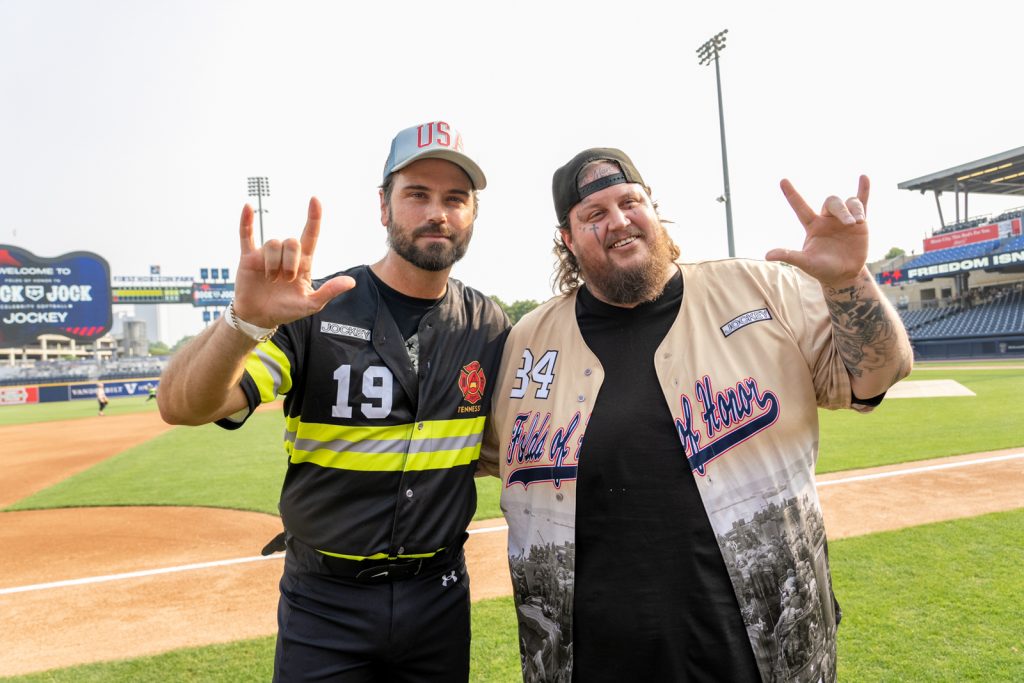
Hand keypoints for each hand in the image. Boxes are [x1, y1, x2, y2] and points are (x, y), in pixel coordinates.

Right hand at [233, 197, 354, 327]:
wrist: (259, 317)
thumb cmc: (286, 310)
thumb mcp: (311, 304)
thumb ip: (329, 291)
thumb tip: (351, 282)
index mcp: (303, 263)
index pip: (311, 235)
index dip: (314, 218)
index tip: (315, 200)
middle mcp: (286, 255)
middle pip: (291, 241)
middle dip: (290, 261)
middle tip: (286, 279)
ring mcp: (267, 254)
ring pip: (272, 243)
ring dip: (272, 264)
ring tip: (271, 280)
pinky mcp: (249, 258)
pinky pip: (246, 235)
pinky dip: (246, 221)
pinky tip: (248, 207)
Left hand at [766, 175, 869, 287]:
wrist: (843, 274)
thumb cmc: (821, 268)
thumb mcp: (806, 262)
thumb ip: (789, 256)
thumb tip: (766, 256)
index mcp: (812, 225)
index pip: (800, 206)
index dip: (791, 194)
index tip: (782, 180)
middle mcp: (826, 218)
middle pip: (832, 202)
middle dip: (841, 210)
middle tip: (850, 224)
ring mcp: (843, 219)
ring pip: (849, 202)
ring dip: (855, 209)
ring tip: (859, 222)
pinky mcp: (859, 222)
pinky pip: (861, 202)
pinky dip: (863, 190)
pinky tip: (864, 177)